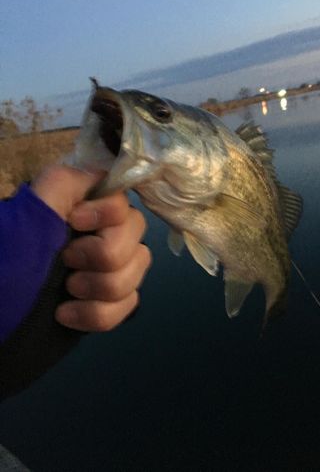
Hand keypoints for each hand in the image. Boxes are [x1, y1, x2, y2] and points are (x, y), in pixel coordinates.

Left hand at [32, 165, 151, 331]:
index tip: (75, 222)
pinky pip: (128, 304)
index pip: (123, 202)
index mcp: (83, 210)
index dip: (108, 213)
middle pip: (136, 239)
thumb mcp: (28, 215)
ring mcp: (108, 270)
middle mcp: (102, 235)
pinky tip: (66, 314)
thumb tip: (102, 175)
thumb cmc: (7, 264)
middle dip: (105, 255)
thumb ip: (65, 183)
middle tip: (67, 262)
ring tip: (68, 292)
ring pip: (136, 274)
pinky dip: (98, 314)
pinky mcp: (109, 302)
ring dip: (102, 287)